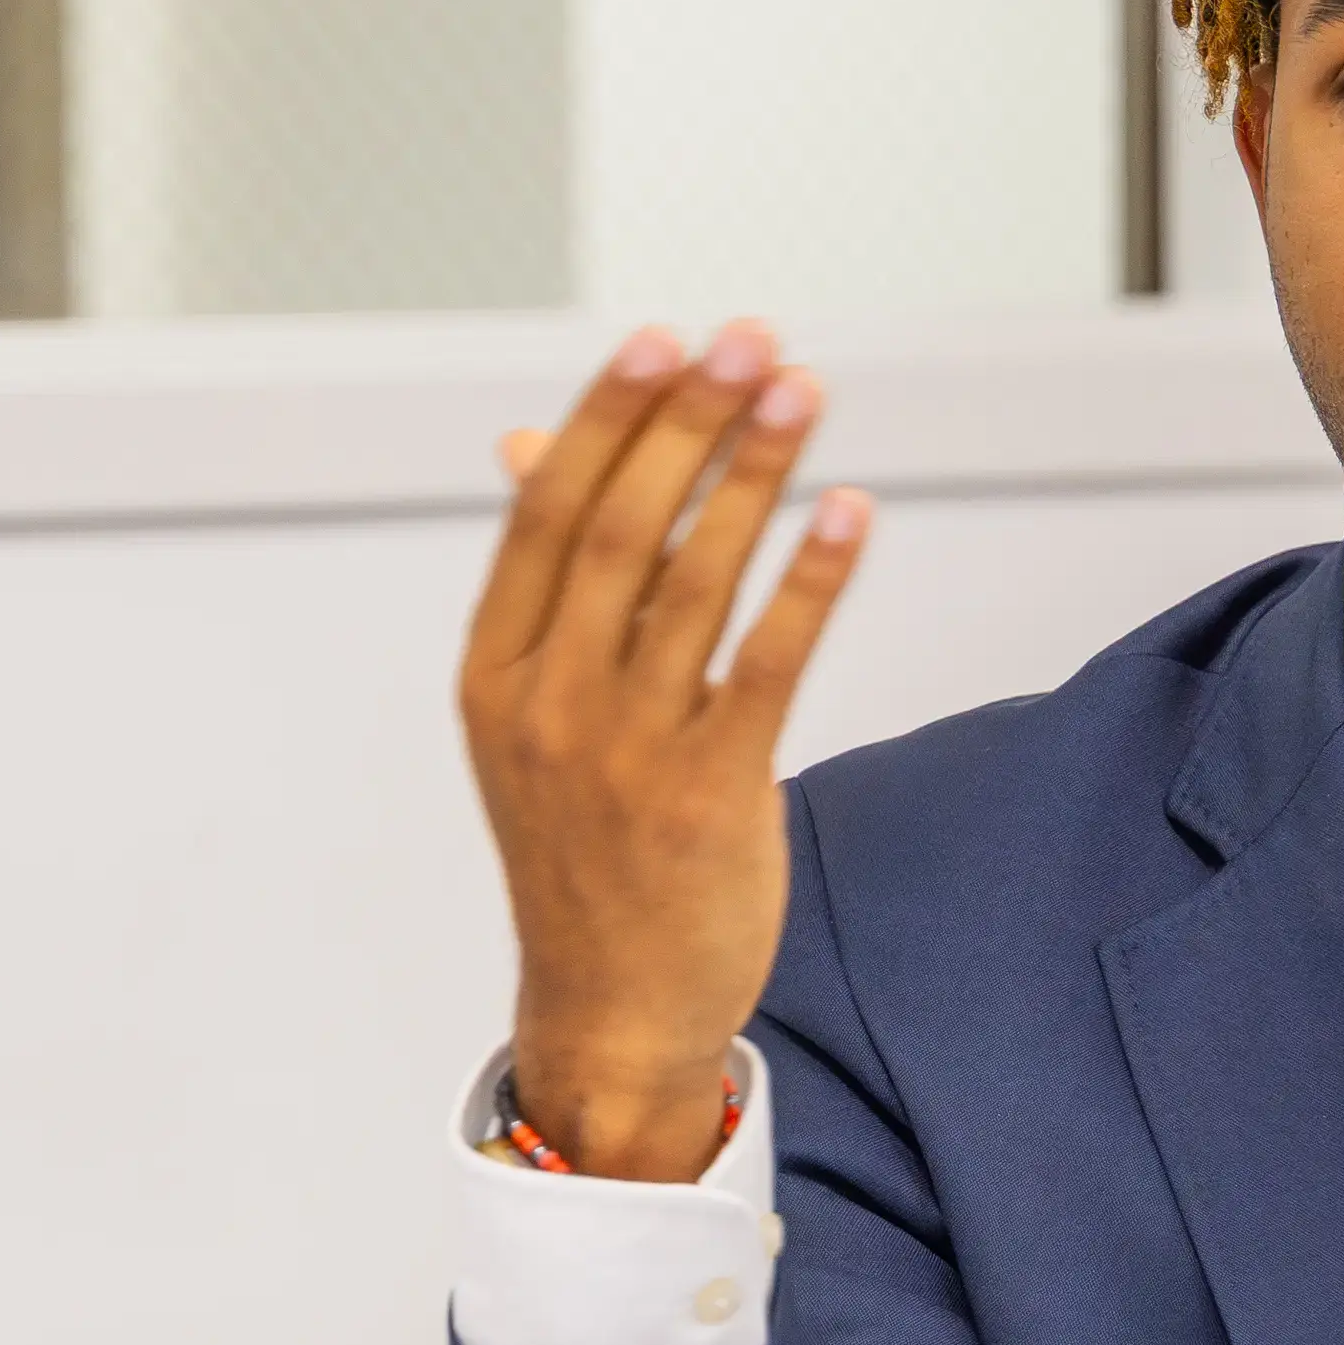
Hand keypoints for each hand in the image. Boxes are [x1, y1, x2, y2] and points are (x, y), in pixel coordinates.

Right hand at [456, 324, 866, 1182]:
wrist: (612, 1006)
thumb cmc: (581, 843)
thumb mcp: (531, 713)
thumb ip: (549, 582)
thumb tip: (530, 440)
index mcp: (494, 673)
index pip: (548, 512)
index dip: (609, 417)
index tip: (665, 338)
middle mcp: (550, 704)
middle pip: (622, 529)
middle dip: (690, 422)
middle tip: (751, 341)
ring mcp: (626, 752)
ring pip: (696, 582)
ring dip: (756, 476)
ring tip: (805, 393)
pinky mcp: (710, 794)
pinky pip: (769, 664)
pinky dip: (811, 580)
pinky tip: (849, 512)